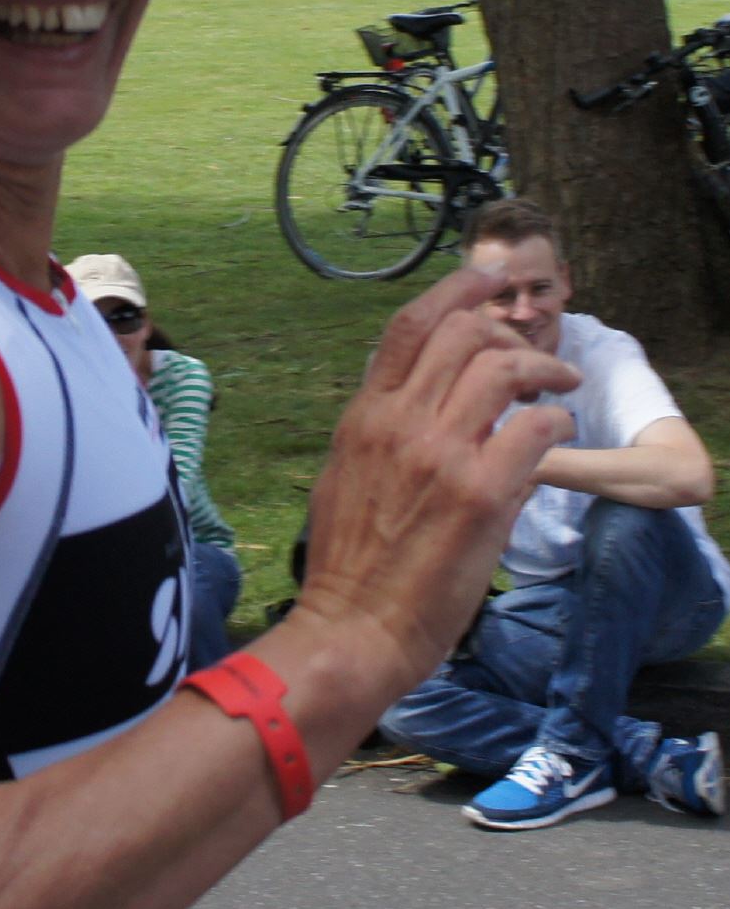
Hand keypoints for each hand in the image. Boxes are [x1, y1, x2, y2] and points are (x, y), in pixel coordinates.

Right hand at [293, 264, 579, 700]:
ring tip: (562, 386)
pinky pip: (536, 428)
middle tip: (537, 359)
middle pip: (463, 334)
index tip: (487, 279)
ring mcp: (441, 456)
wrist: (352, 629)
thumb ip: (382, 435)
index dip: (454, 290)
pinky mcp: (481, 494)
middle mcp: (399, 425)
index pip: (408, 325)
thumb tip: (421, 410)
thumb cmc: (349, 567)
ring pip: (504, 368)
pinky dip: (556, 422)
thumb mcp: (345, 479)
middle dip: (509, 332)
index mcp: (364, 418)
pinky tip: (557, 435)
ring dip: (546, 369)